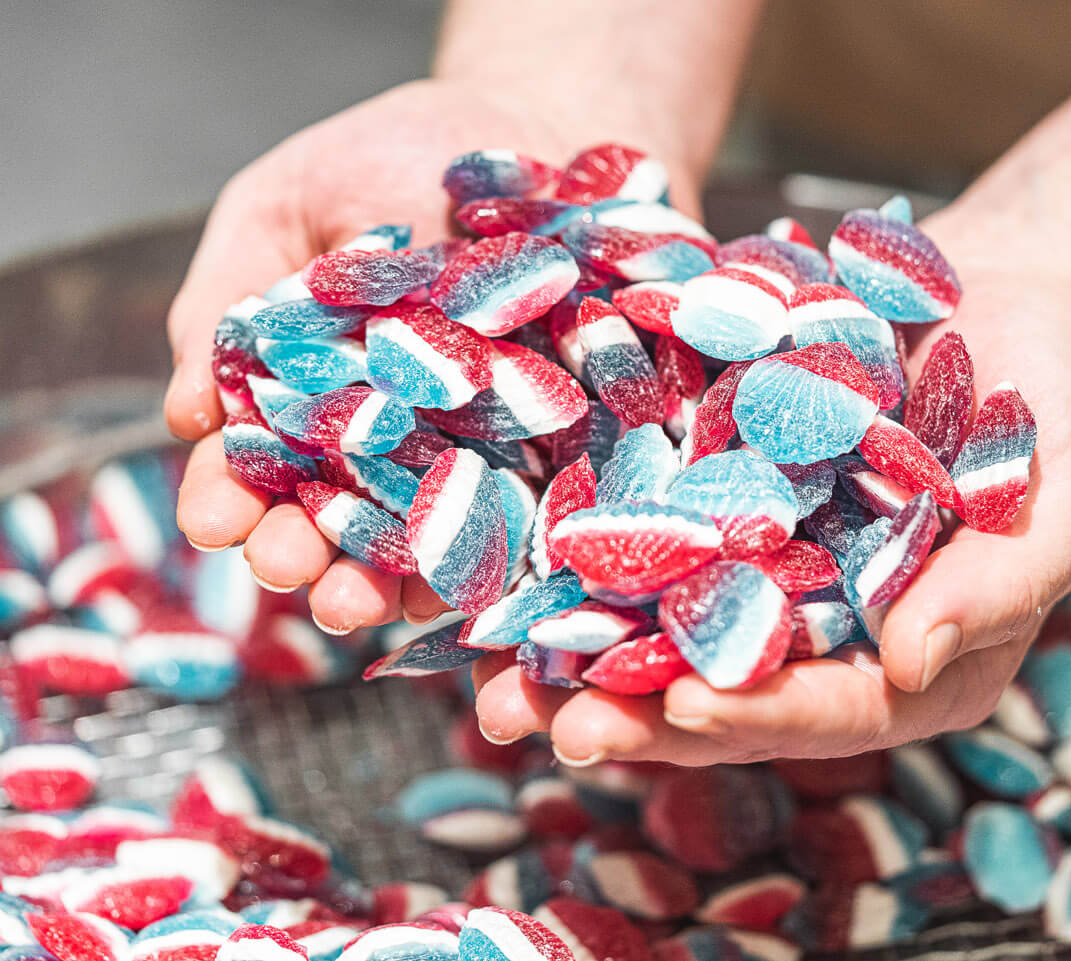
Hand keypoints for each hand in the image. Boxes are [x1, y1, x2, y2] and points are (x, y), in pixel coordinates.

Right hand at [165, 79, 698, 633]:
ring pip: (427, 538)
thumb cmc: (393, 158)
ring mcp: (474, 454)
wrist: (535, 127)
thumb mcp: (287, 204)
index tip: (214, 519)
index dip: (230, 496)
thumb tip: (186, 416)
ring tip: (360, 601)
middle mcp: (385, 441)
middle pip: (338, 520)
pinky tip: (477, 579)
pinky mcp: (558, 451)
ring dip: (389, 580)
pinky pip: (529, 512)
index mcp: (305, 396)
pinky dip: (503, 550)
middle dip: (306, 554)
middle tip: (286, 568)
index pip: (257, 464)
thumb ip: (229, 300)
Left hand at [471, 248, 1070, 765]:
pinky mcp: (722, 510)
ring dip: (581, 663)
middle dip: (640, 717)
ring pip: (668, 636)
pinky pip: (645, 547)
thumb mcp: (1069, 490)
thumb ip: (1004, 579)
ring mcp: (771, 576)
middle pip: (733, 695)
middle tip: (549, 726)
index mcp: (924, 660)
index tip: (684, 705)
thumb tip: (912, 659)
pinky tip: (504, 577)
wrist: (999, 300)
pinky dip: (575, 565)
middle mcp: (833, 637)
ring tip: (493, 685)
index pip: (841, 710)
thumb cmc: (1053, 402)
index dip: (764, 714)